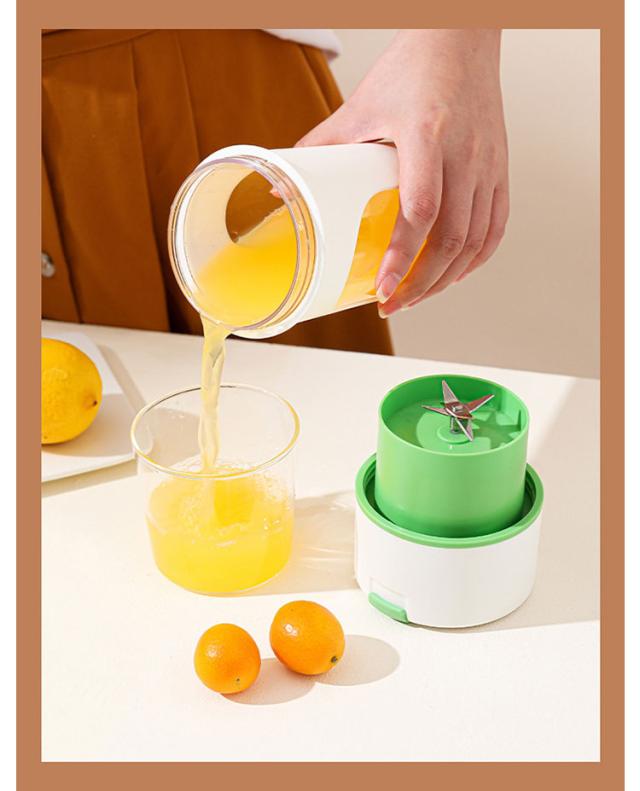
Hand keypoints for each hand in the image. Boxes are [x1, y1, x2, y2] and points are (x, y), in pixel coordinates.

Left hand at [297, 29, 508, 316]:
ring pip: (475, 240)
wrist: (461, 39)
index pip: (420, 211)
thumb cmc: (411, 68)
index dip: (402, 256)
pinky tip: (455, 274)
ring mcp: (488, 164)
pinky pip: (496, 226)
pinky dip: (476, 259)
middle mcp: (464, 154)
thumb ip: (321, 145)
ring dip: (447, 279)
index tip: (383, 286)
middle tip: (393, 303)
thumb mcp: (359, 105)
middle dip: (421, 283)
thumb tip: (283, 188)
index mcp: (427, 136)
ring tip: (417, 297)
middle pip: (451, 239)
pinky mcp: (500, 169)